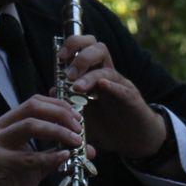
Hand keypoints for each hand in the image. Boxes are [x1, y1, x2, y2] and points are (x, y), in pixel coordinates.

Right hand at [0, 95, 88, 185]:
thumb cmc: (8, 185)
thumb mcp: (34, 164)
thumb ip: (56, 153)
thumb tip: (86, 148)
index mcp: (4, 125)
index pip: (33, 102)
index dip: (58, 106)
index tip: (78, 118)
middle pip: (32, 108)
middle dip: (60, 114)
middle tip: (79, 128)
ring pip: (29, 126)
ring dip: (57, 131)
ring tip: (75, 141)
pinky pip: (28, 157)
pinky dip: (49, 156)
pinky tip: (64, 157)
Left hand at [57, 35, 167, 160]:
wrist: (133, 139)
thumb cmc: (108, 123)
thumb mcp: (83, 112)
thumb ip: (69, 101)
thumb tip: (51, 89)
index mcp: (94, 72)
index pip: (86, 47)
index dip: (72, 46)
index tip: (60, 57)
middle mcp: (108, 74)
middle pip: (98, 48)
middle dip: (81, 55)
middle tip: (69, 74)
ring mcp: (120, 86)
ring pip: (107, 68)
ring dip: (90, 75)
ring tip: (77, 87)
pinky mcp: (131, 100)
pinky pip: (122, 89)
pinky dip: (112, 86)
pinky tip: (102, 86)